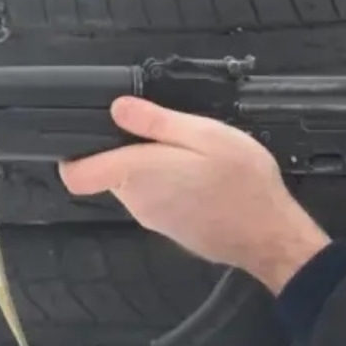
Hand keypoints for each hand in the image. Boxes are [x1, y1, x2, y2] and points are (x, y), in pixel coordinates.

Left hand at [59, 97, 330, 291]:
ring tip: (196, 155)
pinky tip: (204, 178)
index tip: (96, 131)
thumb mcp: (206, 136)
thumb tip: (116, 108)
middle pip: (111, 172)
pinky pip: (156, 199)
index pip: (76, 175)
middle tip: (174, 133)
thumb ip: (158, 123)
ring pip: (136, 185)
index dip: (76, 152)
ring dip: (156, 167)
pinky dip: (171, 185)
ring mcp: (152, 219)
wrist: (269, 236)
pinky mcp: (170, 230)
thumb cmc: (241, 180)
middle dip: (131, 150)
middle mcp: (136, 201)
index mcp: (136, 174)